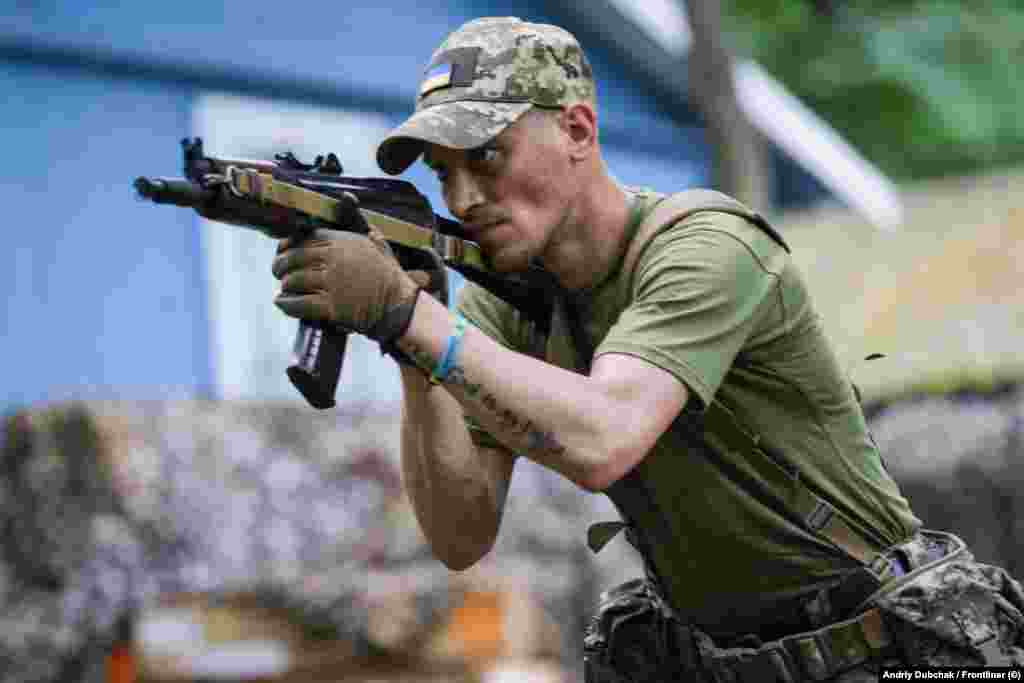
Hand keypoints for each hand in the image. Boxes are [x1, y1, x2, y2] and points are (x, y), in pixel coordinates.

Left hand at [272, 229, 418, 337]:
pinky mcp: (332, 307)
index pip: (303, 238)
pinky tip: (282, 303)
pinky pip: (299, 303)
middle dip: (281, 266)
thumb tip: (346, 196)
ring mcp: (332, 283)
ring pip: (294, 281)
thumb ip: (357, 221)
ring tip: (284, 290)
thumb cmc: (389, 275)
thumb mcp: (376, 241)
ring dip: (285, 286)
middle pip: (294, 259)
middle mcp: (335, 259)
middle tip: (279, 272)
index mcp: (343, 241)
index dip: (287, 245)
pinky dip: (287, 304)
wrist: (400, 306)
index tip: (282, 251)